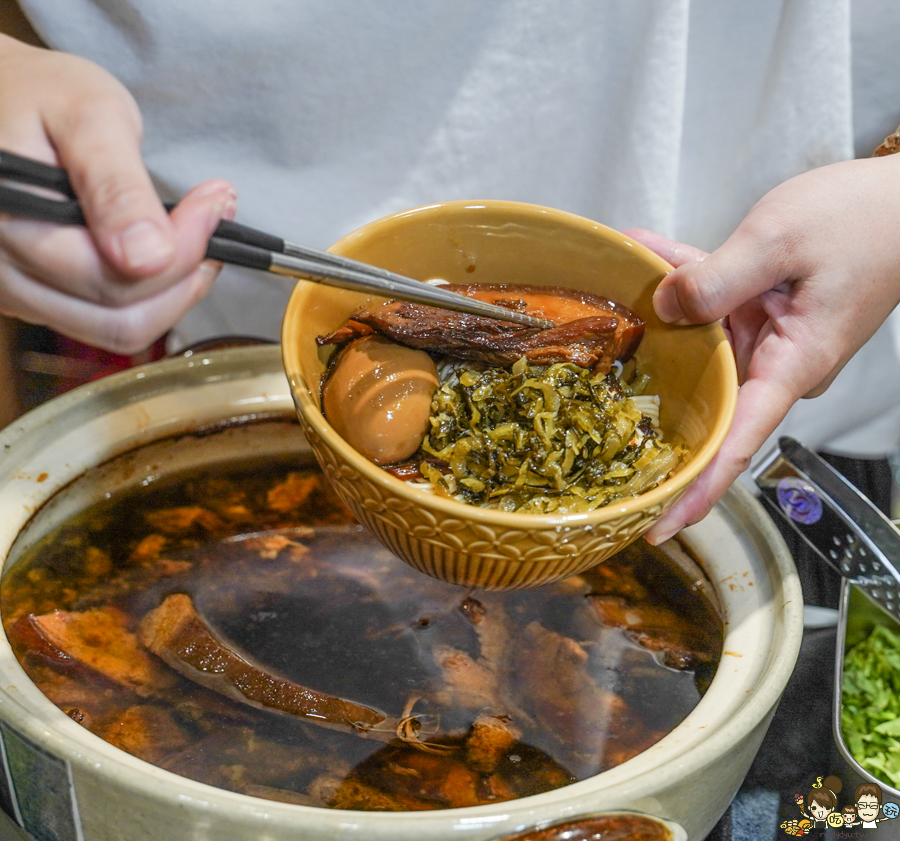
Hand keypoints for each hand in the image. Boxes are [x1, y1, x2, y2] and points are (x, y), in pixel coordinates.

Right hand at [0, 35, 235, 352]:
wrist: (4, 96)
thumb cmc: (40, 95)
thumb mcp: (88, 116)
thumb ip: (117, 187)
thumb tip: (147, 257)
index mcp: (9, 221)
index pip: (113, 278)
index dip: (181, 252)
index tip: (213, 205)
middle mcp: (4, 270)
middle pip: (120, 317)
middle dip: (185, 273)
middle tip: (212, 216)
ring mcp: (17, 291)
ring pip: (118, 330)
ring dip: (175, 291)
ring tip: (198, 234)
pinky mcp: (36, 297)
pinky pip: (106, 320)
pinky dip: (151, 293)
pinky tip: (165, 249)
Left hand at [626, 154, 899, 543]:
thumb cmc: (860, 221)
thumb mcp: (777, 242)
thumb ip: (713, 278)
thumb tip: (663, 307)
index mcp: (791, 366)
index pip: (736, 444)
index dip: (695, 490)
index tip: (657, 524)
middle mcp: (777, 365)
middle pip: (705, 401)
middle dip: (650, 396)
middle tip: (591, 406)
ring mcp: (768, 341)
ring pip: (700, 347)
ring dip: (658, 321)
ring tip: (608, 297)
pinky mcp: (763, 314)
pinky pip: (713, 307)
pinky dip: (683, 284)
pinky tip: (645, 254)